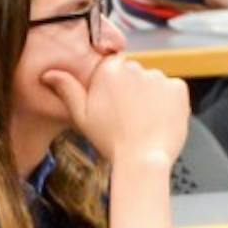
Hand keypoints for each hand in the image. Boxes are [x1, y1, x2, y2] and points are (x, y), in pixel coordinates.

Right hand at [42, 54, 188, 169]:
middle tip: (126, 117)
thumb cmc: (110, 141)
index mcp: (110, 70)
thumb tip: (48, 73)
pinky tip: (158, 119)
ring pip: (152, 82)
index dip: (111, 87)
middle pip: (133, 74)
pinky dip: (168, 102)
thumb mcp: (81, 116)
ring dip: (149, 96)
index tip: (112, 105)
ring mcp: (159, 77)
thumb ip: (67, 90)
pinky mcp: (178, 88)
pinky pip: (172, 90)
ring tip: (143, 122)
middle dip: (131, 90)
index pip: (112, 67)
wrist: (142, 160)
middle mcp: (135, 67)